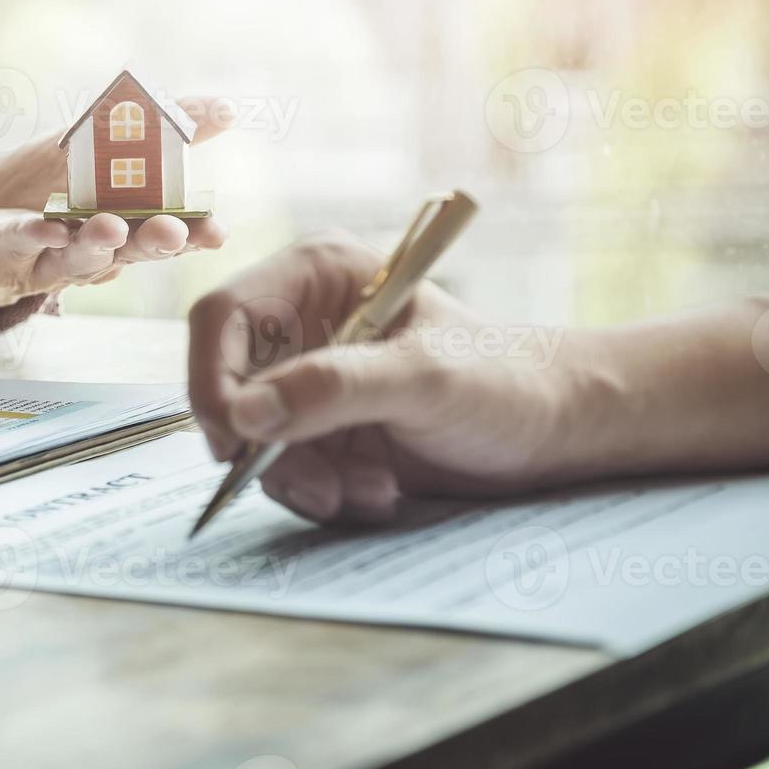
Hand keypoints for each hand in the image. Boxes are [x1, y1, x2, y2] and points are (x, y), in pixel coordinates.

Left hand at [0, 99, 232, 329]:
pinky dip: (34, 236)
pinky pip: (22, 245)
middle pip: (129, 250)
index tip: (217, 232)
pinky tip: (45, 226)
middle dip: (154, 243)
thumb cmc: (33, 189)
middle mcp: (92, 249)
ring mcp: (49, 257)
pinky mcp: (5, 255)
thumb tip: (226, 108)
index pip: (164, 231)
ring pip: (78, 257)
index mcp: (122, 225)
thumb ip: (153, 127)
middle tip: (175, 233)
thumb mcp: (90, 145)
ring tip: (110, 226)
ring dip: (96, 243)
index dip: (192, 234)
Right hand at [188, 234, 598, 522]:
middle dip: (265, 446)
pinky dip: (320, 492)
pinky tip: (376, 491)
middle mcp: (301, 323)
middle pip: (227, 385)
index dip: (213, 378)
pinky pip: (281, 470)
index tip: (234, 439)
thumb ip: (332, 389)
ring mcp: (307, 380)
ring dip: (299, 478)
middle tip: (316, 486)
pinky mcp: (319, 430)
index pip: (223, 318)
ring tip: (367, 490)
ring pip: (251, 439)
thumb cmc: (506, 380)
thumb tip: (246, 415)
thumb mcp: (424, 378)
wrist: (556, 429)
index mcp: (317, 276)